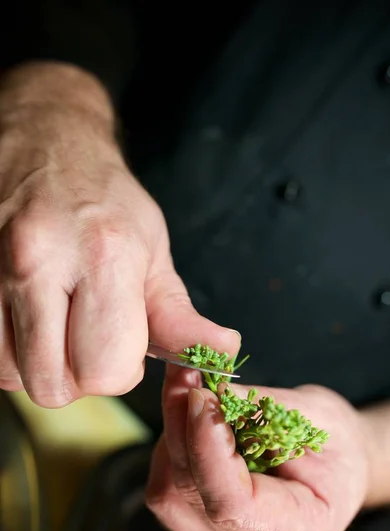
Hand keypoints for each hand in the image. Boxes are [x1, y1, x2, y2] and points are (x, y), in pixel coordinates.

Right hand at [0, 64, 239, 405]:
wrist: (46, 141)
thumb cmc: (105, 199)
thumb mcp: (153, 251)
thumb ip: (179, 315)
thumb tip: (221, 351)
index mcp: (105, 257)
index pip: (106, 369)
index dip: (119, 372)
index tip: (121, 345)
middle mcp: (39, 261)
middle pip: (51, 384)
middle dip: (76, 376)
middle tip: (86, 340)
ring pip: (9, 374)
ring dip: (37, 363)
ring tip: (55, 323)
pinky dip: (8, 348)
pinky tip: (27, 316)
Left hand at [146, 368, 369, 530]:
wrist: (336, 467)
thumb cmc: (337, 442)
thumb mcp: (317, 413)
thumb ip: (262, 408)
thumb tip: (209, 390)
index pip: (232, 505)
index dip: (207, 448)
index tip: (201, 395)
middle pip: (193, 493)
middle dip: (182, 426)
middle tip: (184, 372)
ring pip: (169, 491)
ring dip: (172, 432)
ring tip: (187, 388)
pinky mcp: (200, 523)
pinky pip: (167, 487)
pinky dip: (171, 444)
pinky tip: (187, 413)